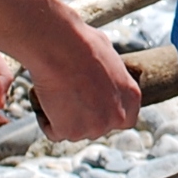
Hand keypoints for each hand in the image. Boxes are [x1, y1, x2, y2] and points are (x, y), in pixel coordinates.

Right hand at [21, 5, 141, 142]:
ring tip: (57, 93)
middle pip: (99, 126)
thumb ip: (112, 78)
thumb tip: (104, 77)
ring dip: (65, 117)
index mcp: (131, 97)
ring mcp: (94, 127)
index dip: (108, 113)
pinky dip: (47, 120)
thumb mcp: (110, 58)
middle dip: (85, 116)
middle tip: (70, 96)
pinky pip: (55, 132)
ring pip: (76, 130)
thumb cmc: (82, 45)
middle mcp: (116, 116)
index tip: (95, 106)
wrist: (60, 48)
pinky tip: (46, 101)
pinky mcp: (70, 132)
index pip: (125, 119)